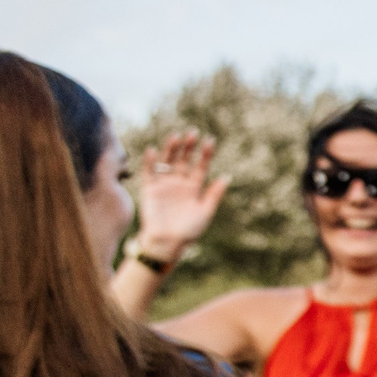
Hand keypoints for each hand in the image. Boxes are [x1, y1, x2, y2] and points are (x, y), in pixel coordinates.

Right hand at [132, 133, 227, 261]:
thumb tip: (227, 176)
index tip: (210, 141)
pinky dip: (149, 161)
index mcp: (194, 187)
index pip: (201, 166)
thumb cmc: (188, 231)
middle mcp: (179, 183)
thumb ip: (214, 194)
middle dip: (188, 147)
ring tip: (175, 137)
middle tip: (193, 133)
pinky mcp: (149, 189)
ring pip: (167, 162)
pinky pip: (149, 172)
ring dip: (171, 150)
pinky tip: (152, 150)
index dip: (205, 154)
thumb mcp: (205, 212)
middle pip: (184, 160)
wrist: (167, 243)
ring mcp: (164, 184)